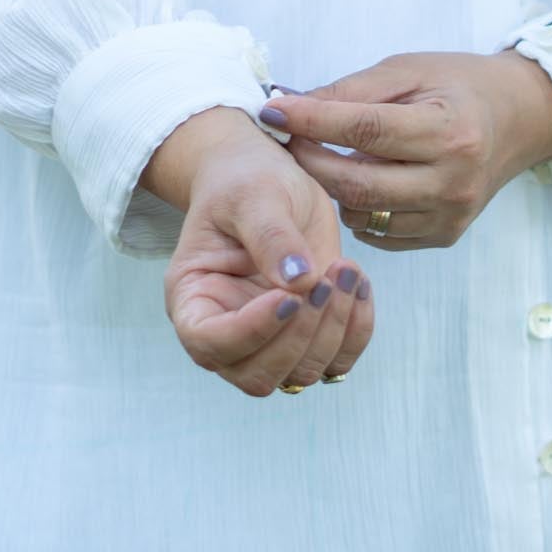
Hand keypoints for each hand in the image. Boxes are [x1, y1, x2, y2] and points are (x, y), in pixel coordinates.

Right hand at [150, 109, 375, 395]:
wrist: (267, 175)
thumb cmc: (245, 181)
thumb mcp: (252, 194)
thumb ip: (270, 235)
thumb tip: (299, 280)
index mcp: (192, 298)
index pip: (209, 344)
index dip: (252, 332)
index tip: (290, 296)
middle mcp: (227, 330)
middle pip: (258, 376)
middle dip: (300, 335)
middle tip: (326, 278)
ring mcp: (269, 339)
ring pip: (301, 375)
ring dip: (333, 330)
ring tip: (347, 270)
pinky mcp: (308, 334)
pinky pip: (337, 361)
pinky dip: (357, 331)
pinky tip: (359, 283)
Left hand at [261, 50, 551, 250]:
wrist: (516, 119)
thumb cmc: (457, 85)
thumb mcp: (408, 69)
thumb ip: (352, 90)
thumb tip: (291, 104)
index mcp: (450, 130)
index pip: (365, 128)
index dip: (312, 120)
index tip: (273, 110)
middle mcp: (454, 180)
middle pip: (358, 183)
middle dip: (310, 160)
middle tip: (287, 138)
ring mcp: (451, 215)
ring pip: (363, 213)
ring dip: (331, 186)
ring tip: (321, 155)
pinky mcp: (445, 236)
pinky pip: (380, 233)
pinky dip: (357, 208)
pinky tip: (357, 180)